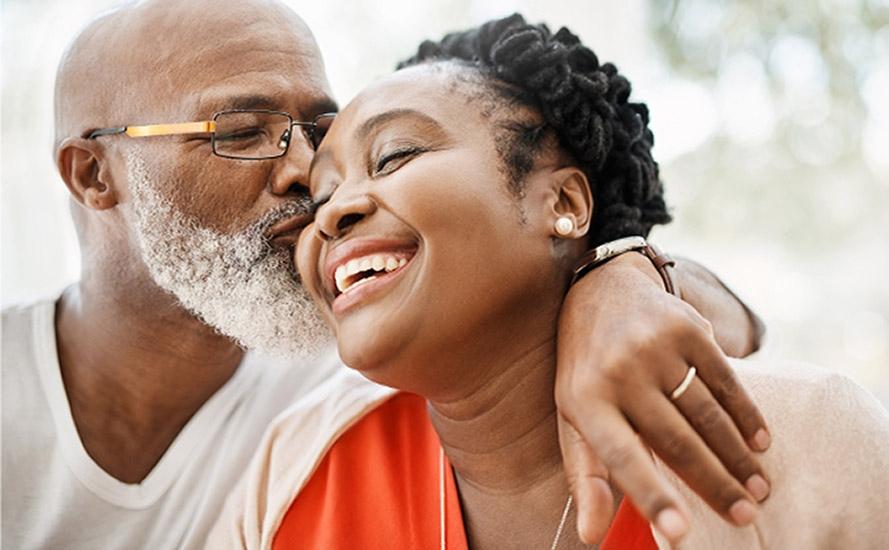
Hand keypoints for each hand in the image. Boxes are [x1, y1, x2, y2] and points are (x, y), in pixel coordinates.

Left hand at [554, 252, 771, 543]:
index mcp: (584, 401)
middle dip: (716, 486)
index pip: (619, 457)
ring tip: (759, 489)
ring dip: (738, 456)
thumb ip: (587, 475)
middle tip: (745, 518)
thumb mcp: (572, 417)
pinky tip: (760, 442)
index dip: (651, 495)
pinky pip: (725, 381)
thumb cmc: (587, 370)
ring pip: (707, 414)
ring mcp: (654, 348)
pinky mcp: (687, 328)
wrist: (602, 289)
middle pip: (676, 441)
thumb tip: (592, 537)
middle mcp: (618, 372)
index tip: (679, 533)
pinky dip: (746, 414)